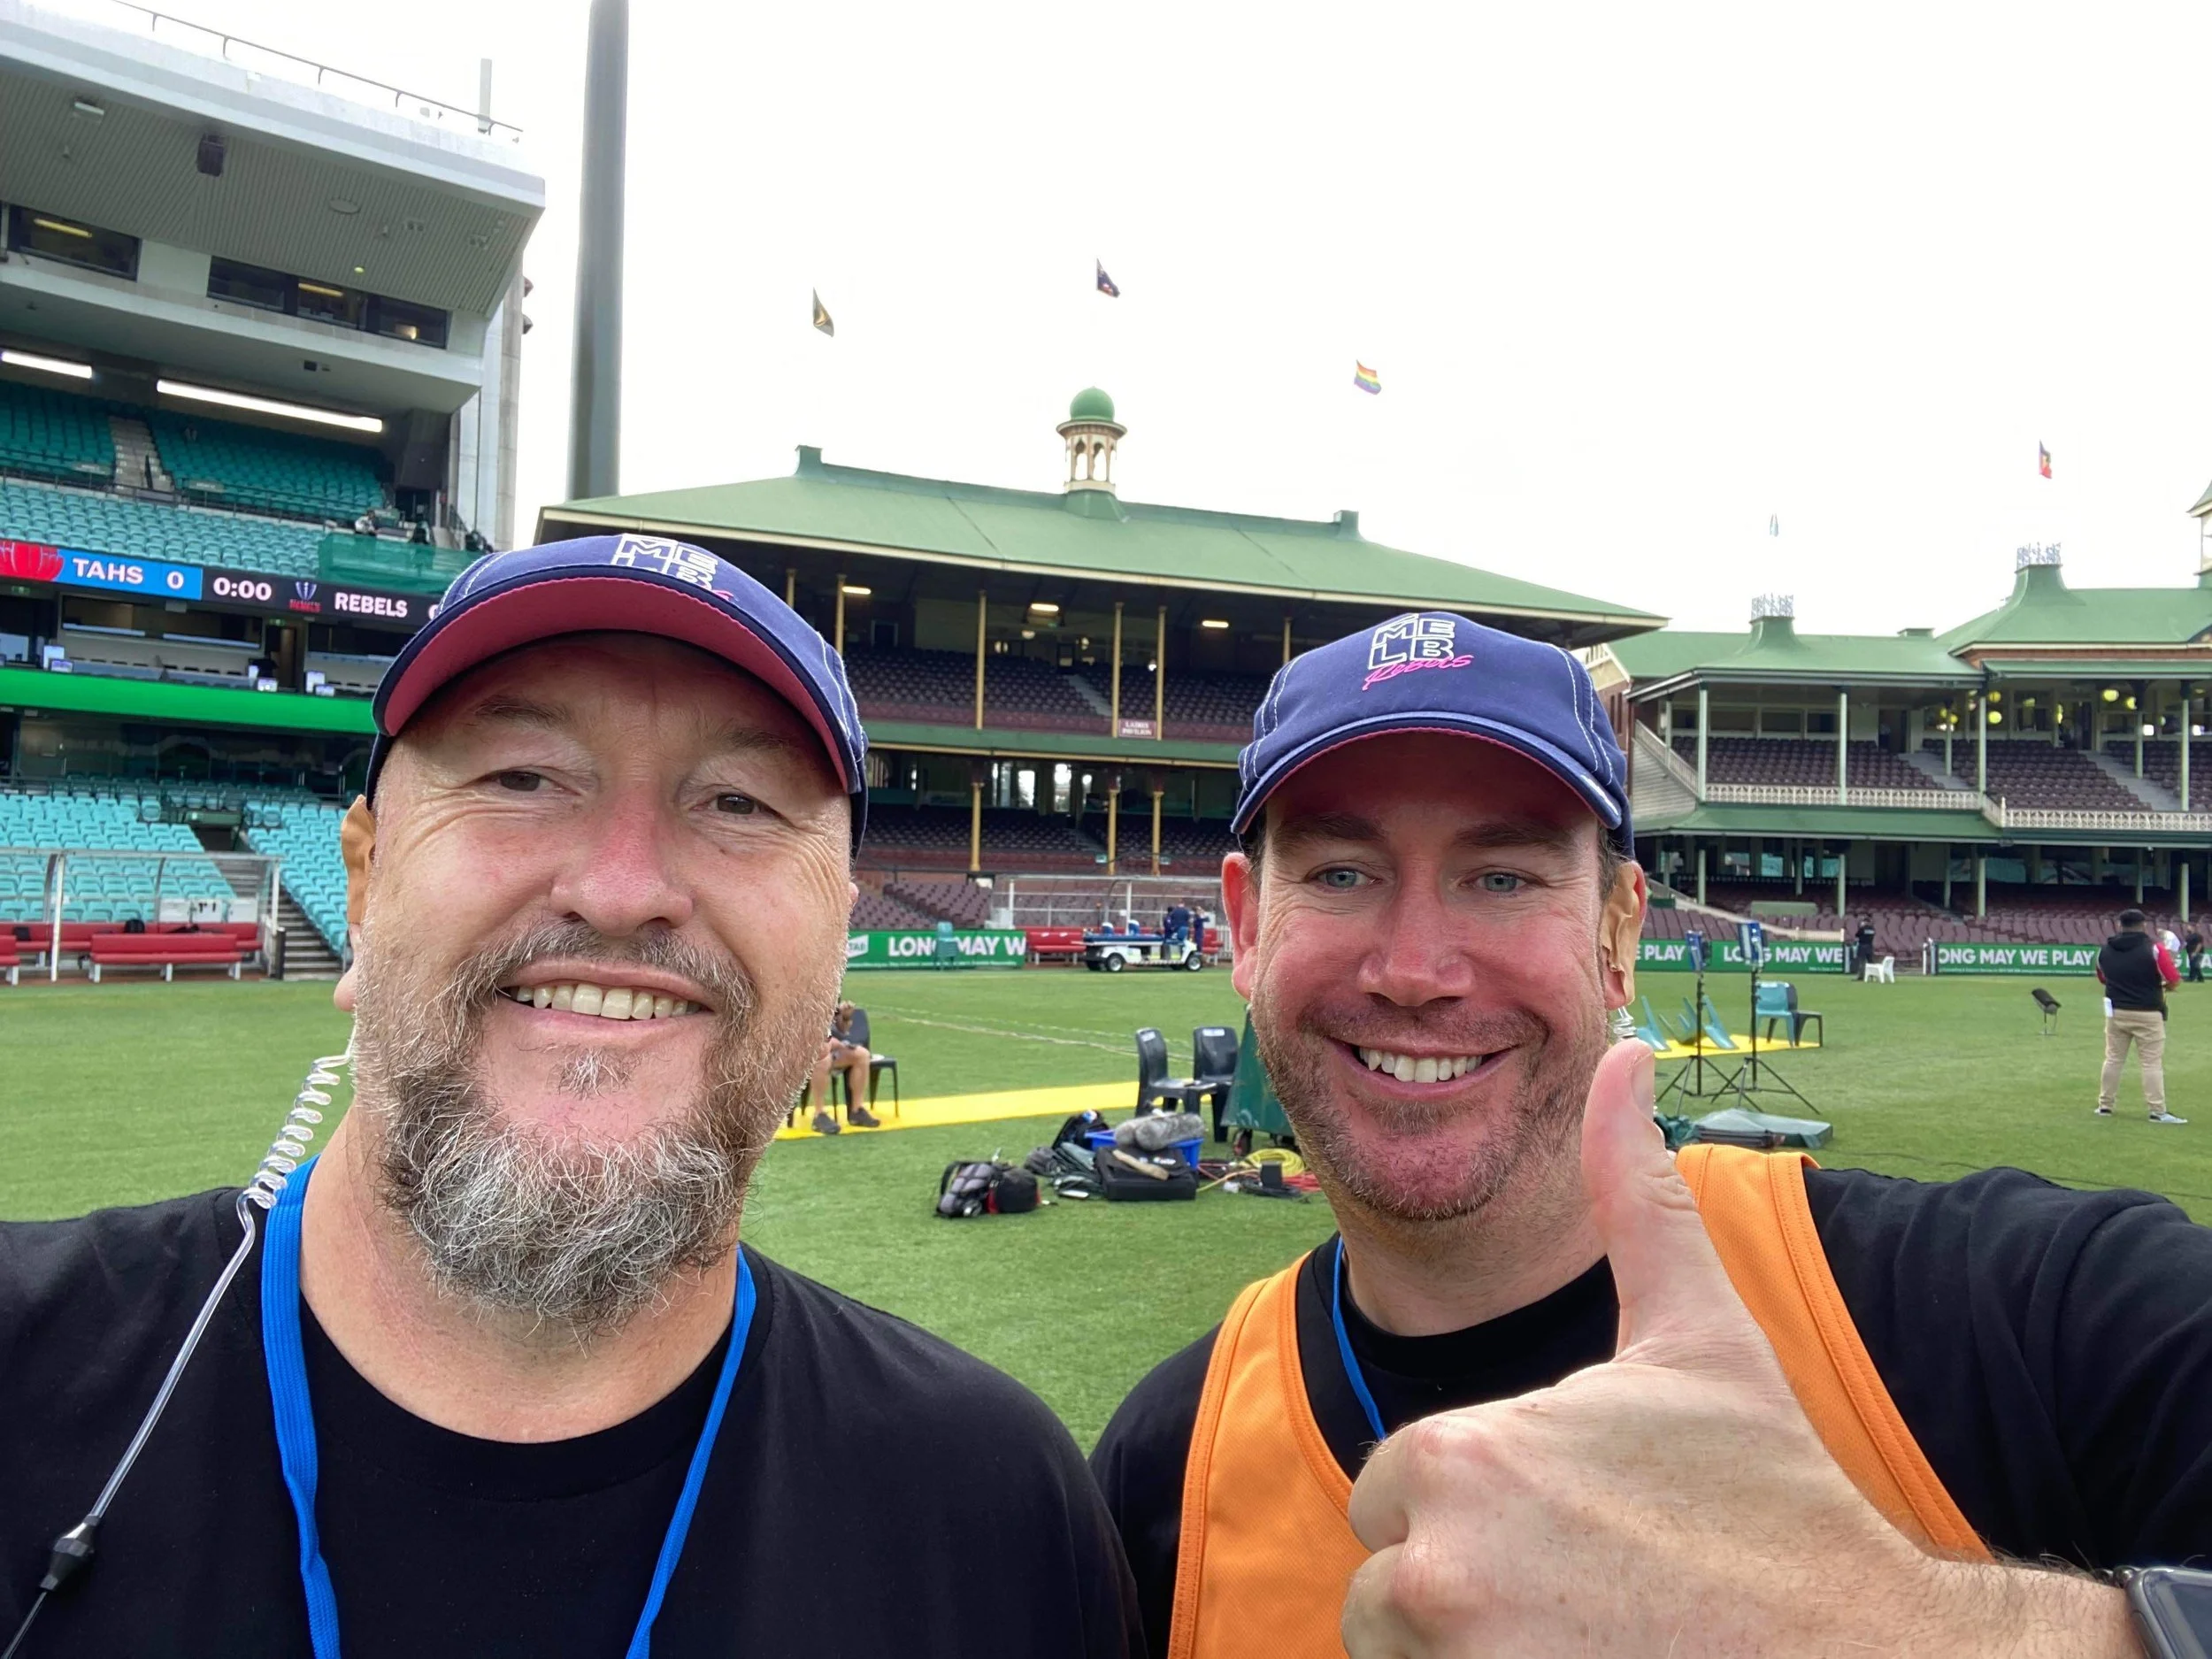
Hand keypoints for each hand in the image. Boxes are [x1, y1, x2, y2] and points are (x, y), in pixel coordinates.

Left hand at [1340, 1043, 2132, 1657]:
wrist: (1860, 1654)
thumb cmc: (1773, 1500)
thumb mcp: (1701, 1337)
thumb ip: (1635, 1194)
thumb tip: (1627, 1052)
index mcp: (1461, 1456)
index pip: (1399, 1491)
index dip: (1479, 1506)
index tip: (1579, 1524)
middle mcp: (1435, 1567)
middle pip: (1389, 1586)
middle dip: (1467, 1587)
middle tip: (1588, 1590)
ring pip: (1405, 1656)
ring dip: (1472, 1652)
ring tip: (1586, 1634)